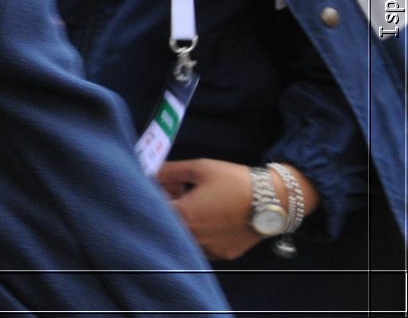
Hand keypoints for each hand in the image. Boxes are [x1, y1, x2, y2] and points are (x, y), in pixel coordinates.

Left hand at [156, 158, 319, 260]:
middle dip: (169, 208)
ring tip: (197, 204)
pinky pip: (202, 246)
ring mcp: (210, 249)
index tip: (163, 185)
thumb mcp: (200, 168)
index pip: (156, 208)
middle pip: (169, 225)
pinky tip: (210, 217)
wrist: (274, 200)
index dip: (155, 195)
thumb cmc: (235, 181)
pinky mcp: (224, 255)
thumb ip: (170, 171)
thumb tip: (150, 171)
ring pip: (186, 237)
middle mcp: (195, 237)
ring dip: (184, 222)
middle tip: (179, 192)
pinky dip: (200, 233)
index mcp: (185, 215)